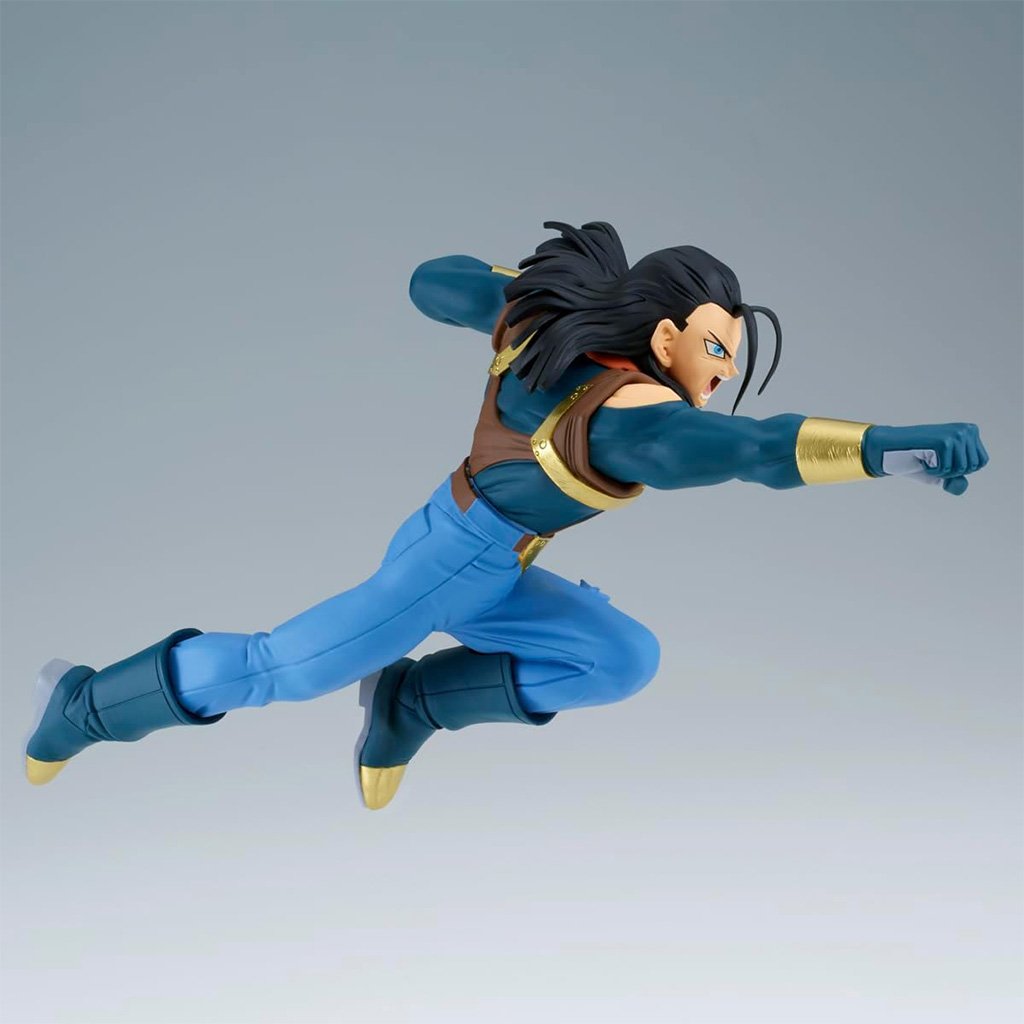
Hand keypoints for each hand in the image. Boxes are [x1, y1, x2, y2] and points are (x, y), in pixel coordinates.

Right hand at [863, 423, 988, 495]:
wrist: (889, 449)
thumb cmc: (915, 459)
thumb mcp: (941, 474)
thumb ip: (956, 480)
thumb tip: (961, 484)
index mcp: (970, 432)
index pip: (981, 462)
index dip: (960, 469)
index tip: (942, 460)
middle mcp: (965, 430)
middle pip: (972, 467)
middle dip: (951, 471)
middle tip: (933, 460)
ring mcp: (955, 434)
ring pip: (960, 469)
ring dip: (940, 472)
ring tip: (927, 458)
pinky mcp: (943, 442)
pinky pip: (945, 470)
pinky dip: (931, 471)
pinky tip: (921, 458)